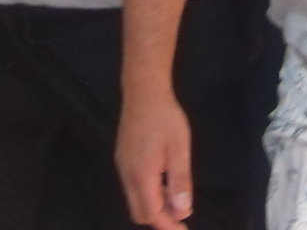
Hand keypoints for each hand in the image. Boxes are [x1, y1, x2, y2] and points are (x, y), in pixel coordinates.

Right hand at [118, 86, 194, 225]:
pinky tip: (164, 182)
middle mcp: (127, 175)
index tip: (183, 228)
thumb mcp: (180, 148)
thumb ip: (180, 180)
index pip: (151, 214)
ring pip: (136, 200)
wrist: (143, 91)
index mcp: (142, 175)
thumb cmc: (165, 117)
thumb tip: (182, 211)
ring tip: (176, 197)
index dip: (168, 225)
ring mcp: (123, 167)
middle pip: (140, 212)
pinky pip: (133, 187)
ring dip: (155, 205)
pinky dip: (149, 193)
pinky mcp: (123, 159)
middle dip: (160, 219)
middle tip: (181, 214)